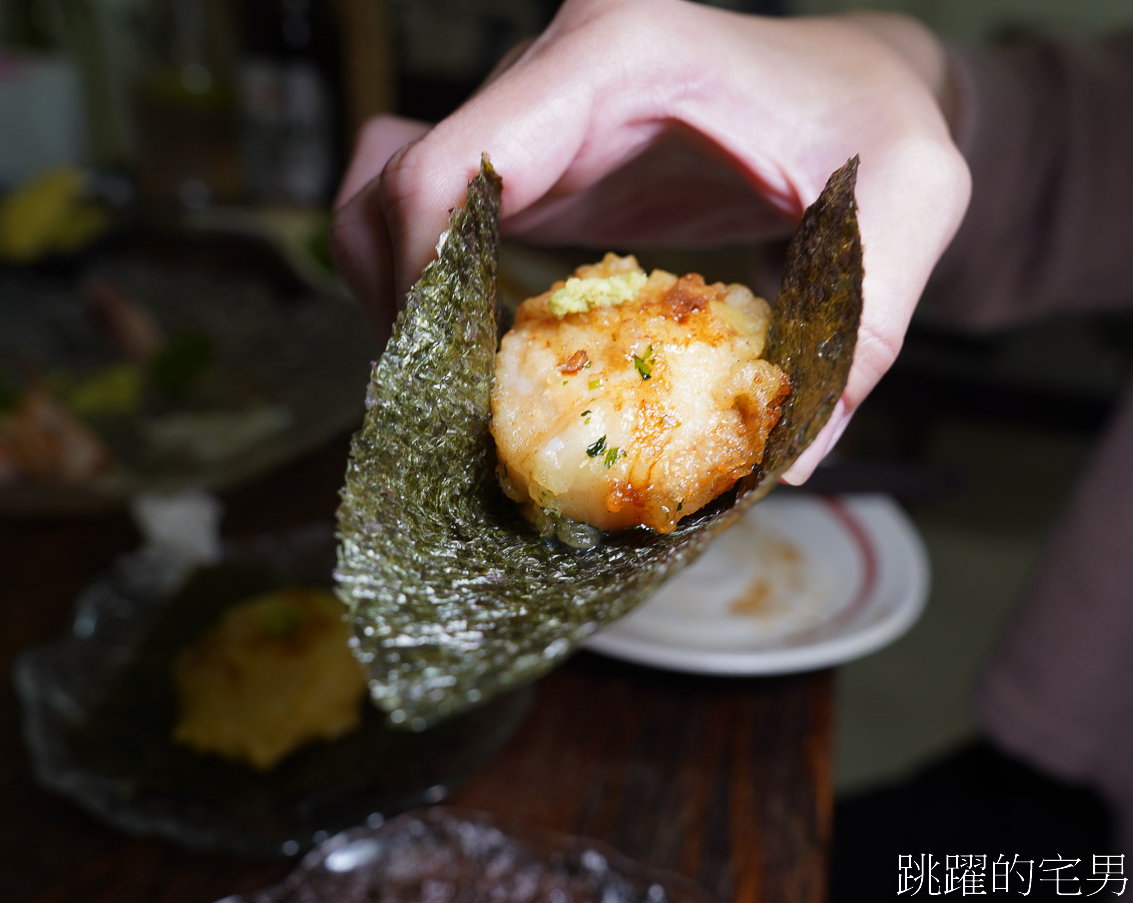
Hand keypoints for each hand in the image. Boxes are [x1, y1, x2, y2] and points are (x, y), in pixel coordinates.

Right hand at [330, 0, 969, 482]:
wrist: (859, 81)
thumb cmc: (882, 118)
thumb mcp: (913, 198)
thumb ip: (871, 323)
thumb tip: (791, 459)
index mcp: (618, 54)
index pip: (456, 164)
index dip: (423, 277)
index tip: (452, 383)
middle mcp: (555, 69)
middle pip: (399, 181)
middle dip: (401, 301)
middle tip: (442, 407)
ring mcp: (536, 107)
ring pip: (392, 188)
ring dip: (396, 286)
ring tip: (446, 382)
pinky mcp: (537, 152)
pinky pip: (439, 207)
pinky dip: (428, 274)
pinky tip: (473, 344)